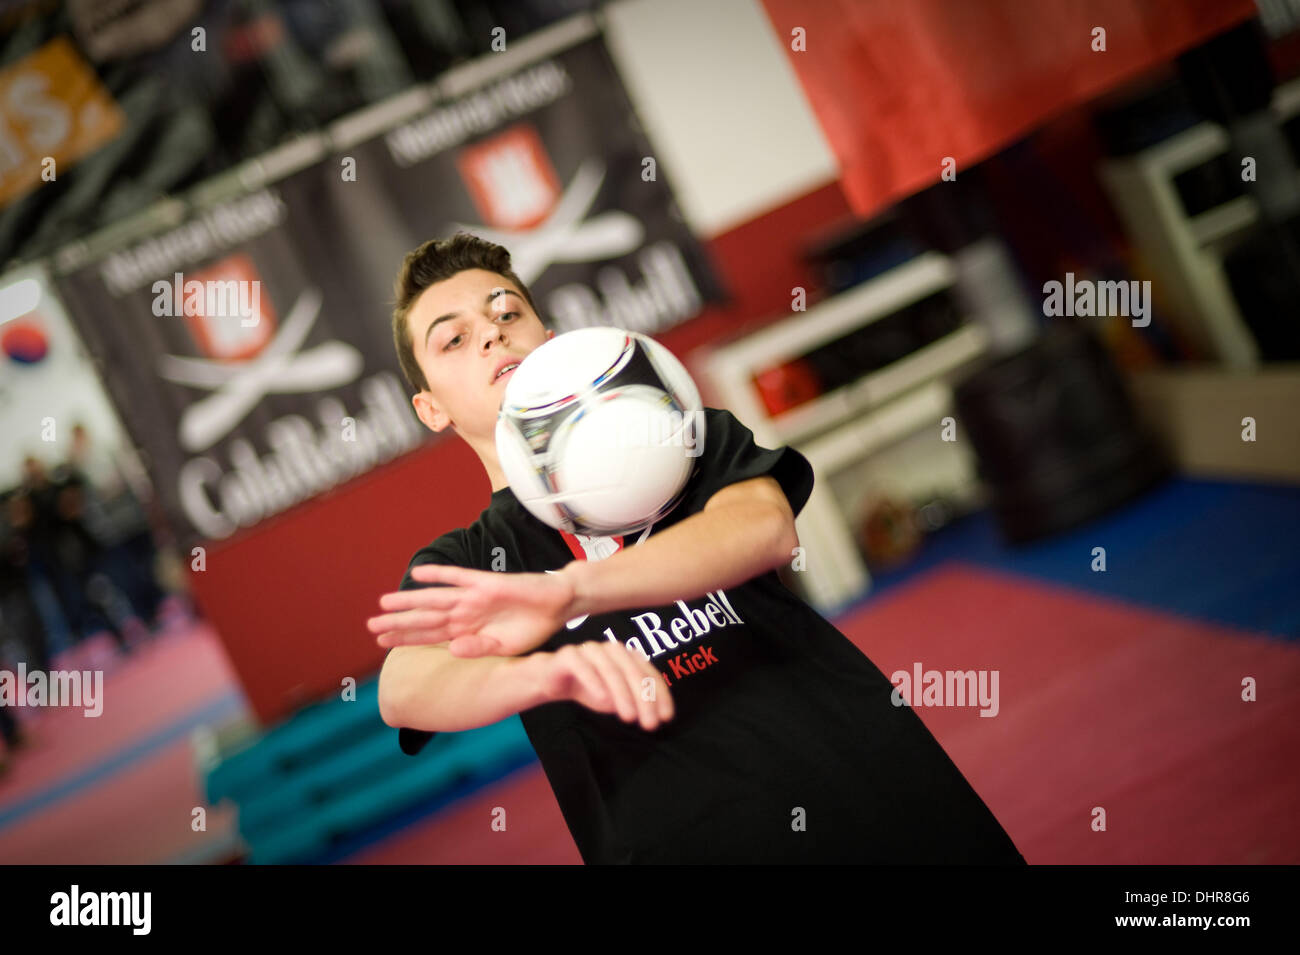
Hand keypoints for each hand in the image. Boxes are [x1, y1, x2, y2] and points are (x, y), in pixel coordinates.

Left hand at [367, 563, 576, 656]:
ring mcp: (473, 596)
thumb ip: (478, 648)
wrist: (557, 606)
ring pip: (434, 598)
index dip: (406, 638)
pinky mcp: (485, 582)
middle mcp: (465, 612)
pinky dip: (438, 574)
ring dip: (409, 601)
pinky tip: (417, 573)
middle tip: (370, 625)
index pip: (430, 636)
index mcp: (468, 631)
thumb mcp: (505, 648)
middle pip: (425, 618)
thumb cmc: (533, 628)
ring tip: (383, 603)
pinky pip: (457, 576)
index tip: (382, 643)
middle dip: (398, 622)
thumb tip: (452, 651)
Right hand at [533, 641, 674, 730]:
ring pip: (611, 670)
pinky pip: (583, 667)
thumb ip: (636, 703)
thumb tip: (658, 717)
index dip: (661, 696)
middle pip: (634, 673)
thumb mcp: (617, 699)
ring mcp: (591, 649)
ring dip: (623, 694)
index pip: (650, 674)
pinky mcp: (569, 655)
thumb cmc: (591, 687)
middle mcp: (613, 649)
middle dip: (645, 700)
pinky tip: (602, 699)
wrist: (553, 680)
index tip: (666, 718)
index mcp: (629, 656)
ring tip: (629, 718)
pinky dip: (594, 682)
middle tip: (649, 724)